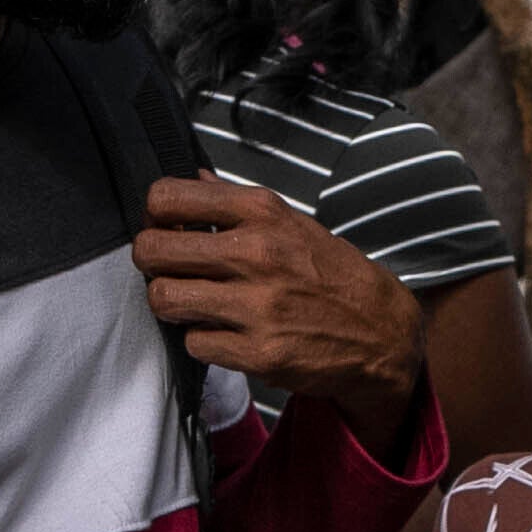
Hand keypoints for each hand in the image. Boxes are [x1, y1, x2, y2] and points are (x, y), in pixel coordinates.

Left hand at [135, 174, 423, 425]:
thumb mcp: (292, 223)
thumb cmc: (331, 275)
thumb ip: (237, 205)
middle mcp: (257, 254)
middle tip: (167, 271)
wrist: (381, 331)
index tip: (165, 228)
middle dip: (151, 263)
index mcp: (261, 213)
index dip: (154, 216)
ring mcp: (257, 305)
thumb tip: (196, 179)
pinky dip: (202, 341)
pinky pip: (194, 343)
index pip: (167, 198)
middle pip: (153, 251)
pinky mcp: (258, 352)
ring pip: (164, 300)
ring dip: (171, 304)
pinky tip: (223, 333)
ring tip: (192, 304)